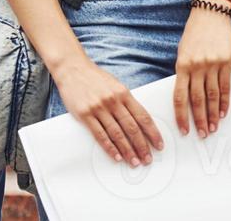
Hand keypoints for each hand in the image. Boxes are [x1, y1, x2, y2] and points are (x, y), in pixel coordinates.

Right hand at [50, 54, 164, 166]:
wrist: (72, 68)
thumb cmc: (95, 78)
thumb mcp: (115, 85)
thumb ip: (126, 101)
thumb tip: (140, 121)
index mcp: (123, 93)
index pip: (143, 116)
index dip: (153, 133)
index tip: (159, 145)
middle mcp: (113, 100)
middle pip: (132, 128)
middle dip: (142, 146)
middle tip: (147, 160)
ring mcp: (98, 108)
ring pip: (117, 134)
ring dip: (128, 151)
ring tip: (134, 162)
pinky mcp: (85, 114)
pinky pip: (100, 135)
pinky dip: (110, 148)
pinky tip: (116, 156)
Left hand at [173, 8, 230, 137]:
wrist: (210, 14)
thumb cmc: (194, 34)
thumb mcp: (183, 52)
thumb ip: (184, 72)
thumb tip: (186, 96)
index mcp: (181, 65)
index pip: (179, 96)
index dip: (181, 115)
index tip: (183, 130)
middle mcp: (196, 66)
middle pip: (197, 99)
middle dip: (199, 119)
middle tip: (202, 134)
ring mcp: (212, 64)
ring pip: (212, 96)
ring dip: (212, 114)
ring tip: (213, 127)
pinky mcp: (226, 62)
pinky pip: (226, 86)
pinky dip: (224, 102)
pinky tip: (223, 112)